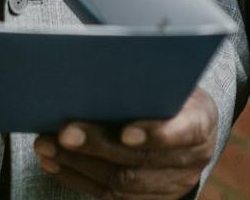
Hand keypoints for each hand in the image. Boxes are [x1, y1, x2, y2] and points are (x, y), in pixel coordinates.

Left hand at [32, 87, 218, 198]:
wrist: (187, 127)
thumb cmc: (170, 93)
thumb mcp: (171, 79)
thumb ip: (146, 80)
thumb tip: (98, 63)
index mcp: (201, 122)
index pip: (185, 131)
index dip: (157, 134)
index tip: (126, 132)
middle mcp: (191, 160)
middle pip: (142, 160)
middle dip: (98, 146)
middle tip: (65, 132)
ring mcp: (171, 185)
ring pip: (122, 183)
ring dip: (78, 164)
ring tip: (47, 146)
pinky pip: (110, 197)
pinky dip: (78, 178)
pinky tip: (55, 162)